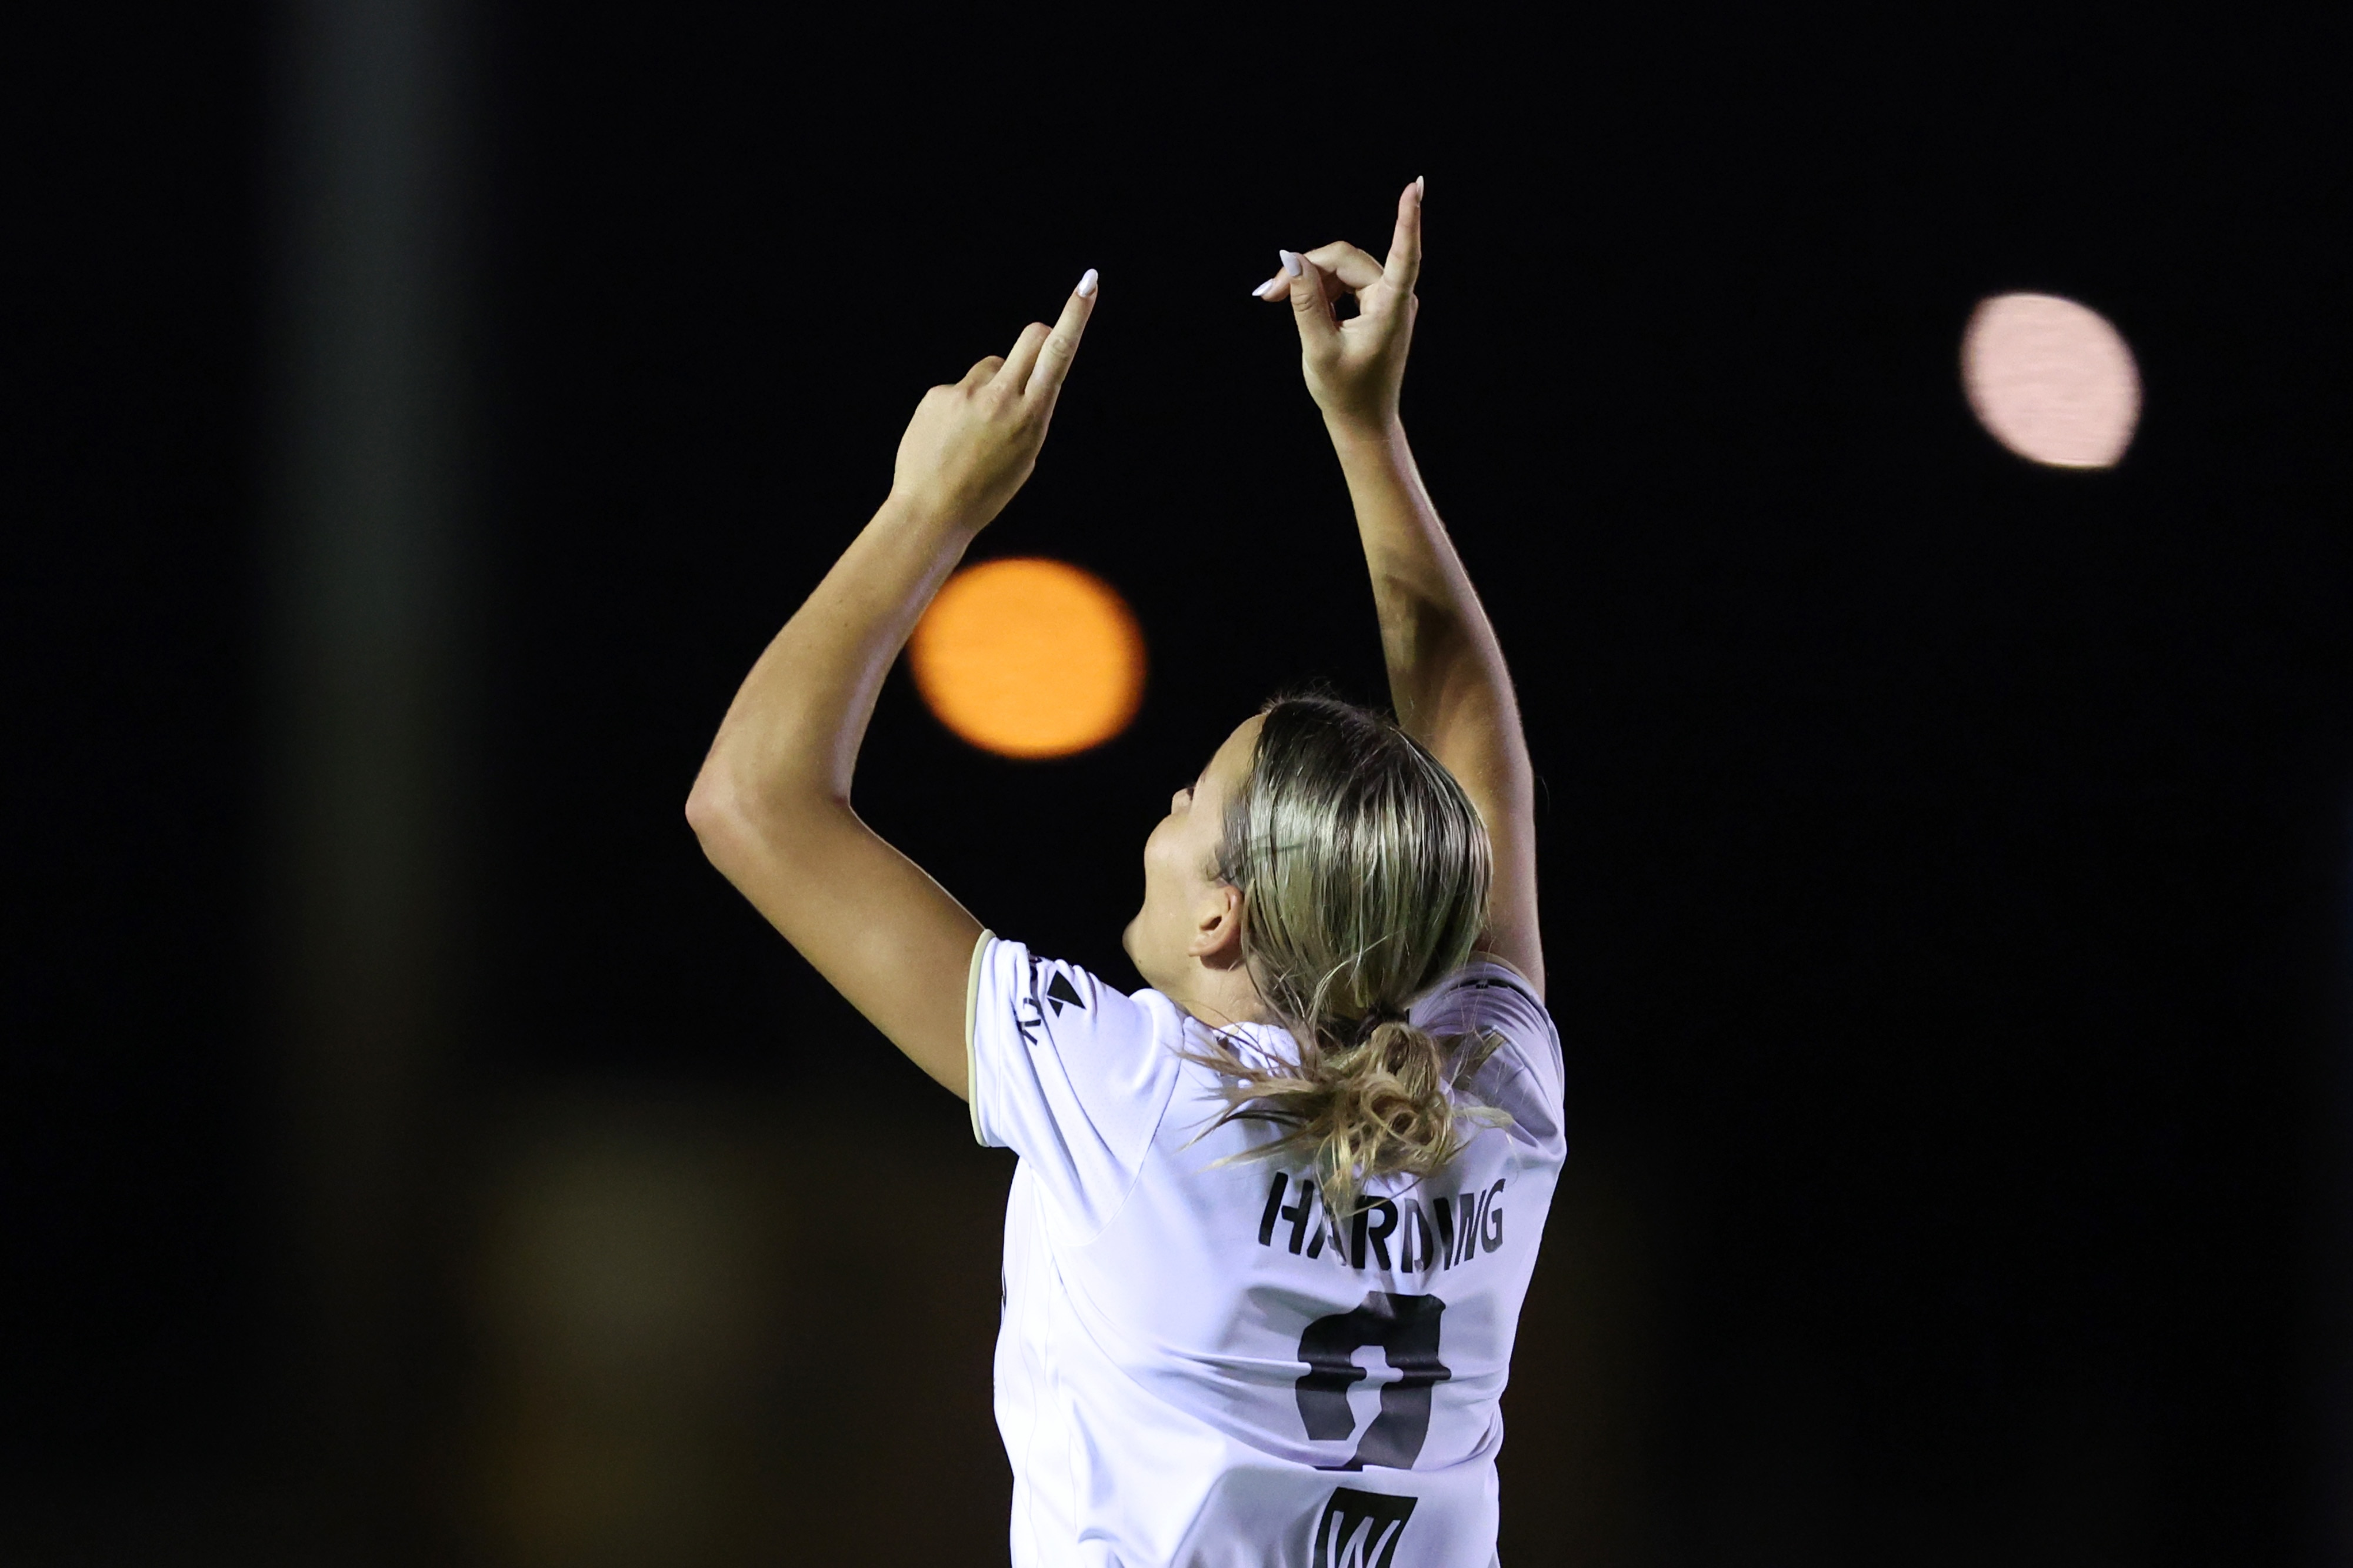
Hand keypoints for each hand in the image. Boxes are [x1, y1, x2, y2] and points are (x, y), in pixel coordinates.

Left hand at [889, 270, 1098, 527]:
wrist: (932, 511)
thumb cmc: (986, 488)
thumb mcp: (1025, 452)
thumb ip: (1029, 408)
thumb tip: (1019, 373)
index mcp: (1032, 416)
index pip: (1058, 354)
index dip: (1075, 315)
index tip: (1088, 282)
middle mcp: (1002, 398)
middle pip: (1030, 338)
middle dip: (1040, 335)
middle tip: (1040, 344)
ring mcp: (967, 393)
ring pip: (992, 368)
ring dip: (991, 387)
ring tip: (975, 431)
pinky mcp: (938, 394)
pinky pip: (959, 388)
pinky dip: (959, 407)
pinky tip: (949, 438)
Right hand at [1252, 178, 1422, 436]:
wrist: (1362, 422)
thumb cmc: (1346, 392)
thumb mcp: (1318, 348)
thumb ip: (1305, 301)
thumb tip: (1291, 258)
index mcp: (1391, 306)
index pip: (1404, 254)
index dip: (1407, 217)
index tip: (1415, 185)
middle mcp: (1394, 297)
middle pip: (1346, 259)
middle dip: (1306, 270)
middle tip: (1267, 294)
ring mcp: (1386, 300)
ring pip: (1341, 269)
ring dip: (1307, 279)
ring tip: (1274, 300)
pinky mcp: (1375, 305)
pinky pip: (1343, 282)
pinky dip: (1318, 289)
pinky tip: (1294, 301)